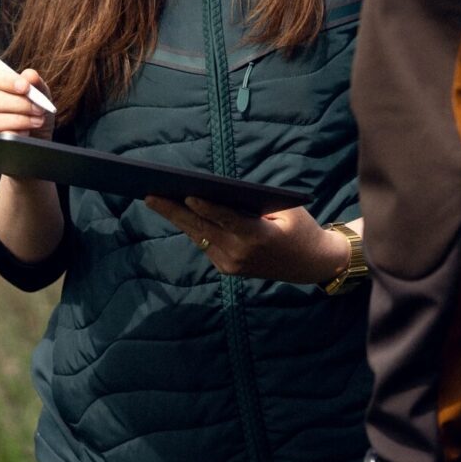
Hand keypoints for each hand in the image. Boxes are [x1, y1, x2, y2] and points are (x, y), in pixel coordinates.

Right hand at [0, 66, 53, 147]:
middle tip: (38, 108)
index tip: (26, 87)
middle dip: (17, 104)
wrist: (36, 137)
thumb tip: (30, 75)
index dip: (7, 81)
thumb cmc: (31, 111)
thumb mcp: (38, 95)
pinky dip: (12, 134)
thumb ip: (35, 84)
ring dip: (17, 120)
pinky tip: (25, 133)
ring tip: (35, 121)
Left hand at [142, 197, 344, 283]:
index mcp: (258, 237)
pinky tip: (174, 211)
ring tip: (156, 199)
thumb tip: (216, 191)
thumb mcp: (284, 210)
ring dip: (177, 218)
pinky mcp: (227, 269)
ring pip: (199, 236)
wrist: (310, 263)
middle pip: (202, 228)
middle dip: (174, 211)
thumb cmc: (299, 227)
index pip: (227, 220)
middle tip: (150, 195)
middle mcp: (240, 254)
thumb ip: (254, 204)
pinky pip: (205, 243)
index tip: (187, 195)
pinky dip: (192, 226)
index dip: (206, 208)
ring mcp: (232, 265)